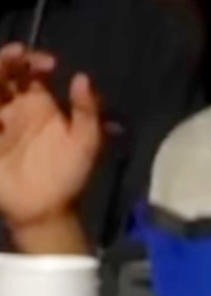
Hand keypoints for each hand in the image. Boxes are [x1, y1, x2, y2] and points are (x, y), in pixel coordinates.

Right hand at [0, 45, 99, 251]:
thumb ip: (87, 111)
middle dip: (7, 59)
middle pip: (2, 73)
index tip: (46, 63)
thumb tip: (82, 77)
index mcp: (39, 104)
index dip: (33, 60)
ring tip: (4, 70)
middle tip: (17, 56)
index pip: (29, 71)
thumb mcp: (86, 143)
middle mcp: (14, 107)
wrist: (45, 209)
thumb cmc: (68, 175)